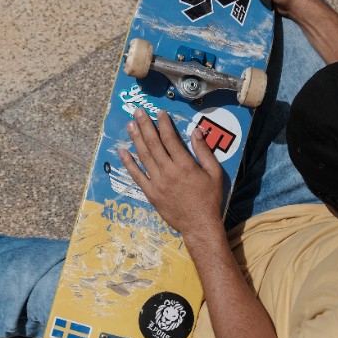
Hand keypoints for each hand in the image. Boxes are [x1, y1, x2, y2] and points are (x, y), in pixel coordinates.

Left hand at [118, 109, 224, 238]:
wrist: (199, 225)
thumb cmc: (210, 199)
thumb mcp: (215, 173)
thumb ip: (204, 151)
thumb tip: (196, 131)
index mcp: (185, 165)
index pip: (170, 138)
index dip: (163, 124)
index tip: (159, 113)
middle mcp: (168, 171)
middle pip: (153, 144)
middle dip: (145, 126)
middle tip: (137, 112)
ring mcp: (157, 183)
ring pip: (144, 156)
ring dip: (136, 139)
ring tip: (130, 125)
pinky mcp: (151, 193)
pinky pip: (137, 176)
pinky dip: (129, 163)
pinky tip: (123, 152)